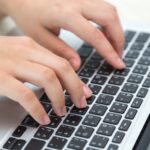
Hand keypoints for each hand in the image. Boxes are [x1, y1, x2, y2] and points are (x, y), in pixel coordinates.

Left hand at [0, 0, 124, 69]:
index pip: (95, 36)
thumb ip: (61, 51)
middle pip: (109, 17)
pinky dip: (109, 22)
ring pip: (109, 10)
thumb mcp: (41, 37)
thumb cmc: (27, 14)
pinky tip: (105, 32)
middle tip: (118, 55)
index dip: (109, 52)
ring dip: (116, 29)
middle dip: (119, 39)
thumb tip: (77, 65)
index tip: (118, 64)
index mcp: (65, 14)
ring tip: (113, 46)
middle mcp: (76, 1)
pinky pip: (103, 6)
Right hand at [0, 36, 91, 124]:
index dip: (77, 79)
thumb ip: (42, 65)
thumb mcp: (23, 56)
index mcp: (32, 47)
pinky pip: (26, 95)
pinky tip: (43, 118)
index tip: (85, 92)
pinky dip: (37, 109)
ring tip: (62, 111)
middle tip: (80, 103)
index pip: (63, 63)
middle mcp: (25, 52)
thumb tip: (63, 80)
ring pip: (48, 79)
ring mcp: (12, 64)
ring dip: (59, 97)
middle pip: (61, 68)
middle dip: (75, 87)